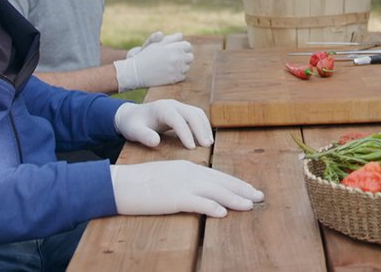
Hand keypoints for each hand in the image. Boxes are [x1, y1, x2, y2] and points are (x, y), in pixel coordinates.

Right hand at [110, 161, 263, 216]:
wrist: (120, 183)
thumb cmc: (141, 183)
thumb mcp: (167, 177)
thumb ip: (184, 182)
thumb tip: (200, 191)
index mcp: (188, 167)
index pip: (217, 175)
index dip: (235, 183)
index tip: (249, 189)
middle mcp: (189, 172)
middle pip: (221, 181)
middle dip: (242, 189)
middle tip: (260, 196)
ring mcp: (182, 184)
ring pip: (215, 192)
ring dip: (234, 199)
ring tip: (250, 205)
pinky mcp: (174, 197)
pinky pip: (197, 203)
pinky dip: (211, 207)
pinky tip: (222, 213)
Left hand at [114, 100, 212, 148]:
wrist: (131, 115)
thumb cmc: (132, 124)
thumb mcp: (133, 131)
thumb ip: (143, 136)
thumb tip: (156, 142)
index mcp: (162, 108)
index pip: (178, 120)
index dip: (186, 133)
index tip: (191, 148)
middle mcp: (172, 105)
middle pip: (192, 114)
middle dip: (201, 129)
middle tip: (206, 145)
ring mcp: (178, 107)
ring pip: (197, 113)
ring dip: (205, 127)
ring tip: (208, 143)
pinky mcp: (182, 111)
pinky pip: (196, 116)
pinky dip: (203, 125)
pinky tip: (204, 137)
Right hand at [115, 34, 192, 90]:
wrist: (137, 72)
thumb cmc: (145, 56)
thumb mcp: (156, 44)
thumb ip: (170, 39)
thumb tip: (181, 35)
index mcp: (174, 48)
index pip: (188, 46)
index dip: (182, 47)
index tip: (176, 50)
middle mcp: (178, 58)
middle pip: (190, 56)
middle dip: (184, 56)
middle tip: (174, 58)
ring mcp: (177, 69)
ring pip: (187, 66)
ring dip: (182, 66)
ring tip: (170, 65)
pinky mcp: (175, 79)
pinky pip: (183, 75)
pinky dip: (178, 74)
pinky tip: (169, 72)